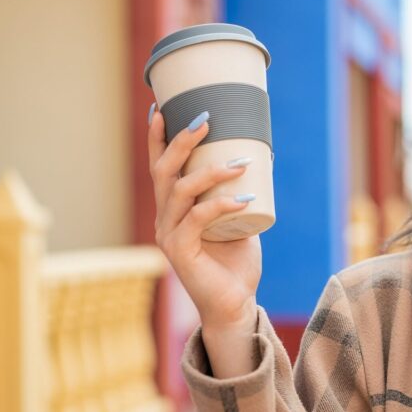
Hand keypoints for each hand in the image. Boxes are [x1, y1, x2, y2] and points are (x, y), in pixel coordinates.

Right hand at [147, 105, 261, 331]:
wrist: (234, 305)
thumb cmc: (236, 263)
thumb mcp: (239, 221)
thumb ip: (237, 196)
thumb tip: (253, 163)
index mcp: (174, 209)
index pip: (160, 166)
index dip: (158, 138)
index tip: (162, 106)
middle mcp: (165, 219)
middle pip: (164, 171)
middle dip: (181, 141)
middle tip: (206, 119)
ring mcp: (170, 236)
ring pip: (179, 191)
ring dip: (210, 172)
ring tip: (240, 163)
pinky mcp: (181, 252)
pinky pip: (197, 219)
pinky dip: (220, 204)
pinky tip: (242, 198)